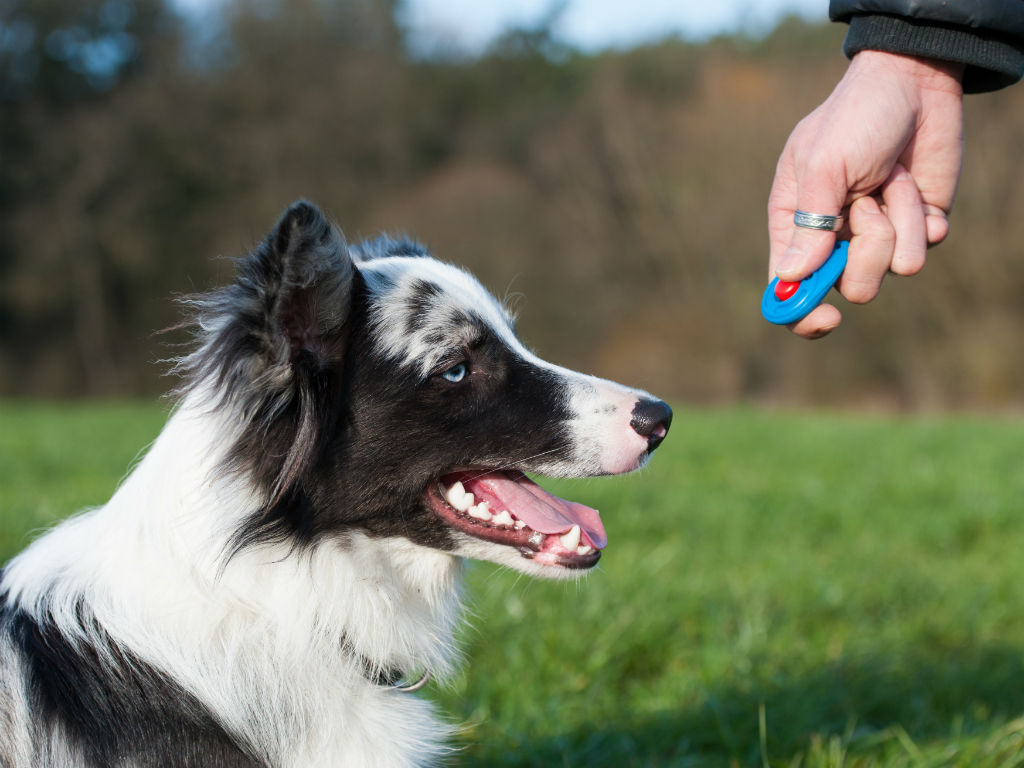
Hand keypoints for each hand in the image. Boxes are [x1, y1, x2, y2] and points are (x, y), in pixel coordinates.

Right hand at [767, 51, 964, 337]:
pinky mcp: (916, 227)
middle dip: (865, 250)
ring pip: (892, 269)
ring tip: (892, 179)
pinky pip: (924, 248)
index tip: (826, 319)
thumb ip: (809, 224)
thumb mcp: (823, 165)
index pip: (788, 288)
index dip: (801, 312)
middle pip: (849, 286)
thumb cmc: (854, 118)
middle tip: (866, 206)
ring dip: (898, 221)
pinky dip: (922, 216)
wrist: (914, 83)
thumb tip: (789, 277)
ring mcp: (877, 235)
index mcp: (794, 225)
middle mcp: (833, 239)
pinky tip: (913, 182)